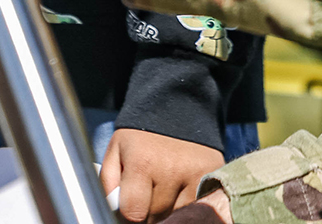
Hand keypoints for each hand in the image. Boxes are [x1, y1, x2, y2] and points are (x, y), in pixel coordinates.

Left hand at [101, 128, 228, 221]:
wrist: (177, 108)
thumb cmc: (141, 137)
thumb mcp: (115, 152)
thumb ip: (108, 184)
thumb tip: (113, 213)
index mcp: (142, 163)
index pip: (134, 213)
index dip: (130, 215)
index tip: (131, 206)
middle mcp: (172, 171)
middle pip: (156, 216)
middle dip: (148, 211)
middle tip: (146, 193)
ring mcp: (196, 175)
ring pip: (177, 214)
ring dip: (168, 210)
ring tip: (163, 188)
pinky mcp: (213, 175)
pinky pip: (197, 206)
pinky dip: (186, 204)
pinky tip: (180, 189)